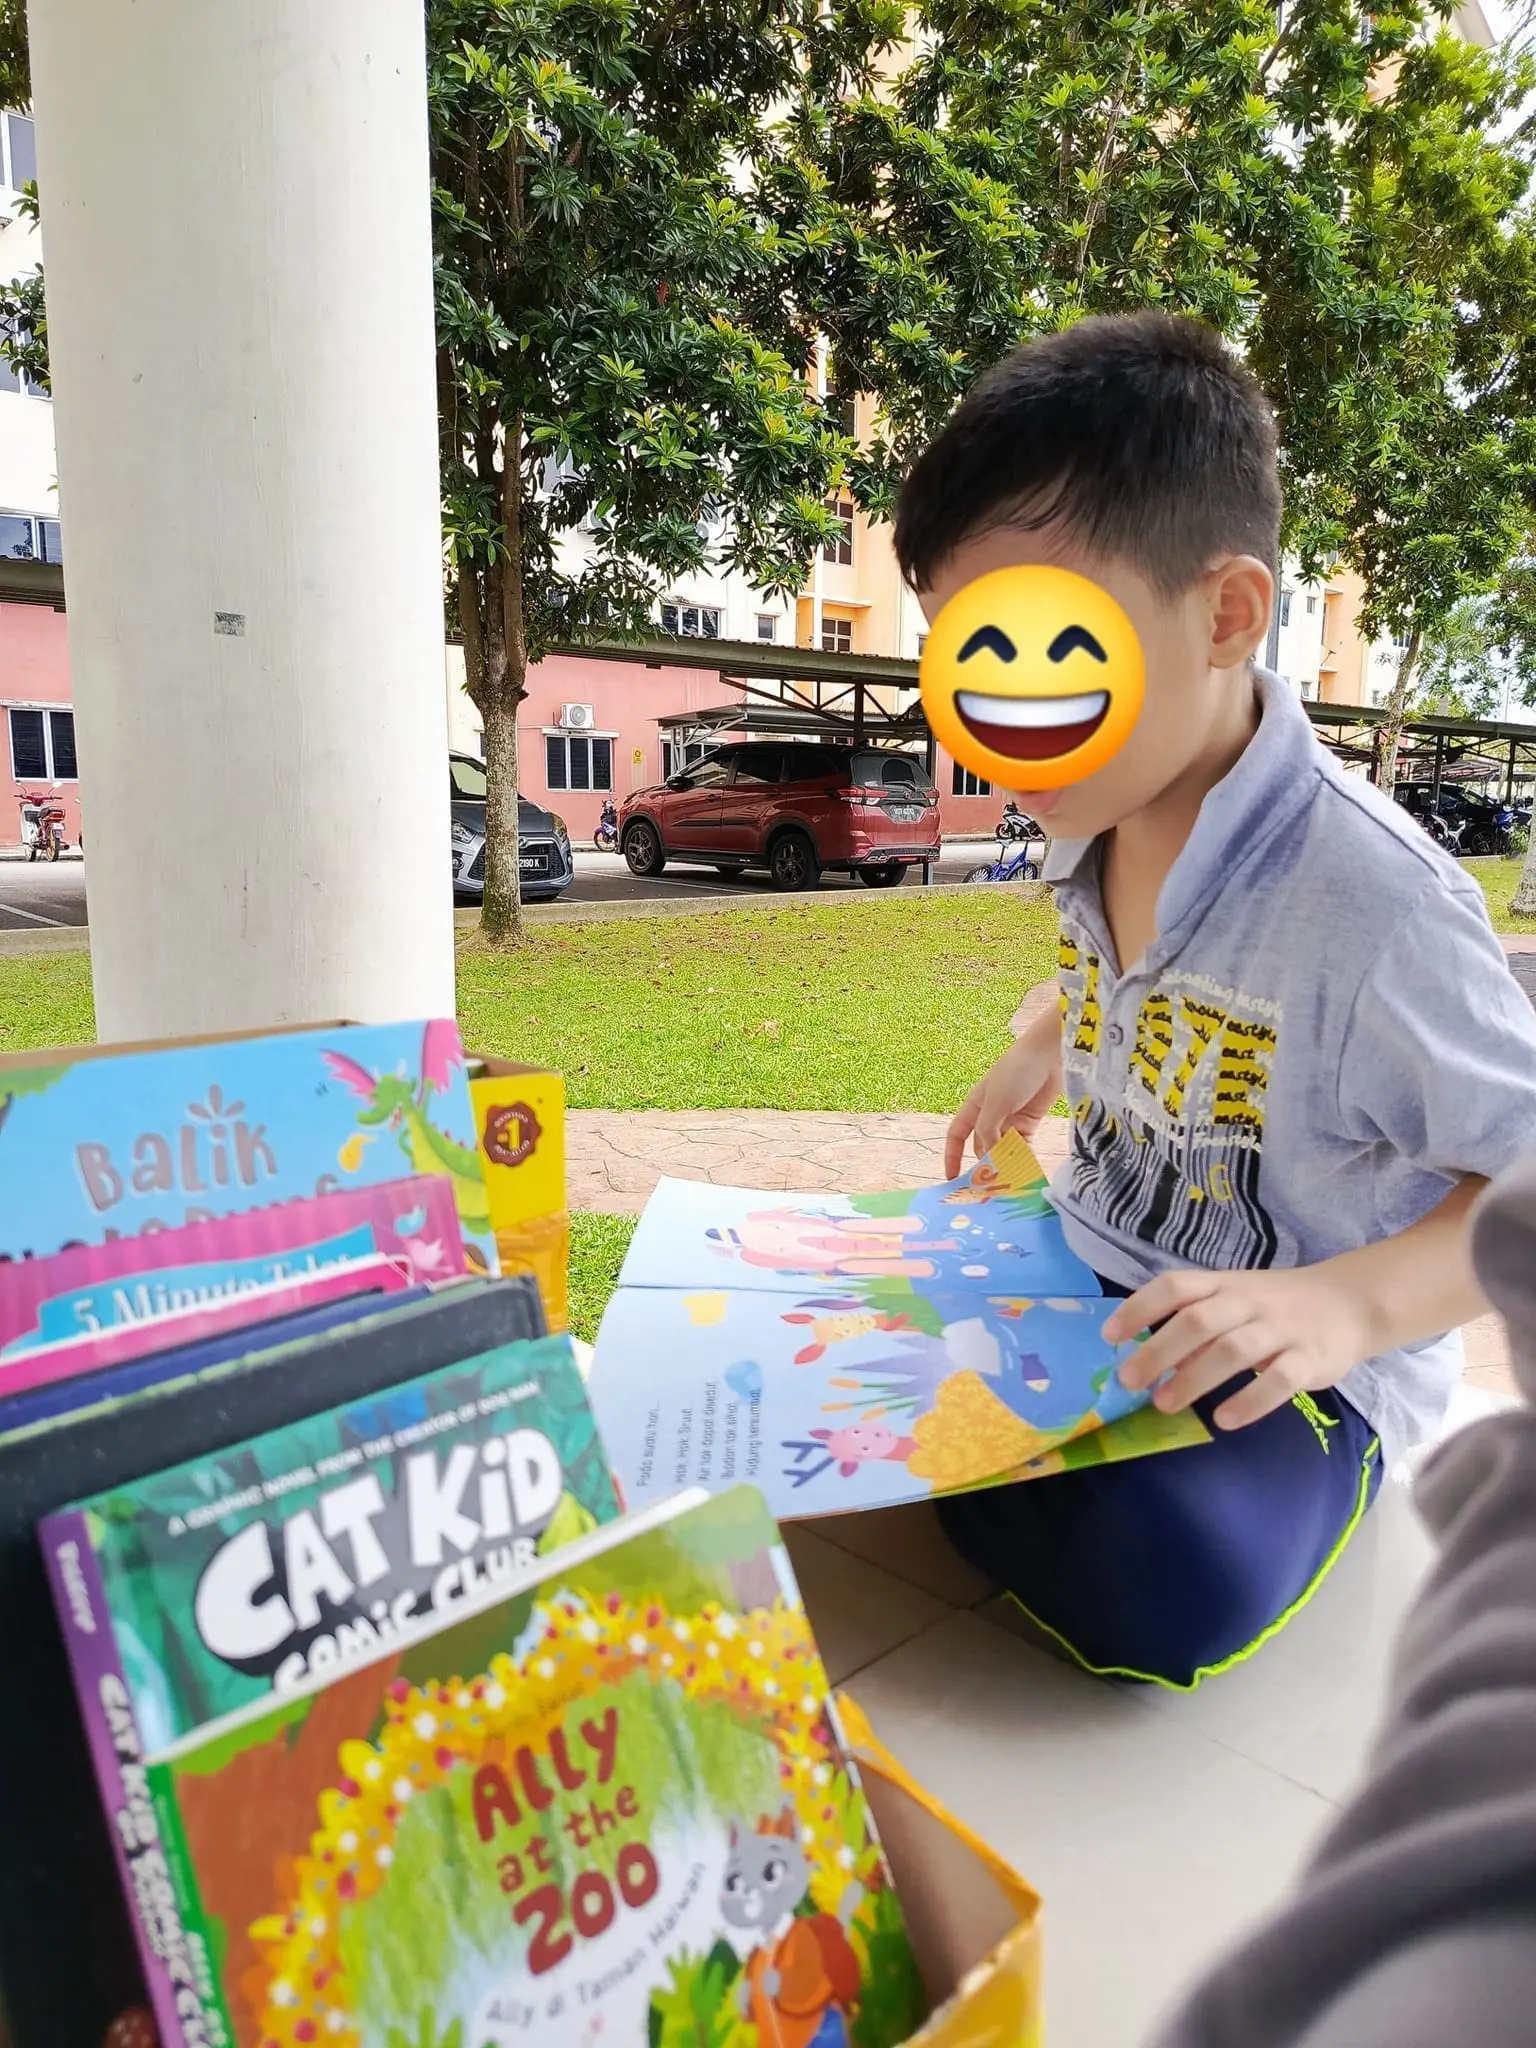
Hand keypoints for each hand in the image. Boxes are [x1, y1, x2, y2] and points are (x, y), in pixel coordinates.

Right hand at [945, 1004, 1062, 1179]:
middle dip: (985, 1165)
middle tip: (990, 1188)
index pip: (956, 1135)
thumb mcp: (996, 1103)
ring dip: (1006, 1164)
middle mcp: (990, 1115)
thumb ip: (988, 1131)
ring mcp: (1010, 1119)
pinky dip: (1023, 1157)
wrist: (1049, 1054)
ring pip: (1003, 1149)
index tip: (952, 1178)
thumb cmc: (1016, 1072)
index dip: (952, 1156)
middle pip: (982, 1146)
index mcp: (974, 1106)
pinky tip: (1026, 1170)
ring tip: (1010, 1182)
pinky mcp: (1030, 1122)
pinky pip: (1023, 1146)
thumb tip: (990, 1158)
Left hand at [1103, 1263, 1376, 1430]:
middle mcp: (1249, 1302)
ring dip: (1195, 1378)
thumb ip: (1195, 1328)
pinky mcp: (1310, 1358)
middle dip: (1158, 1351)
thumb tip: (1151, 1359)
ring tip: (1164, 1404)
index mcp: (1223, 1284)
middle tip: (1129, 1382)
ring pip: (1234, 1350)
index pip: (1175, 1286)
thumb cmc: (1274, 1306)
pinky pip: (1281, 1380)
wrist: (1349, 1302)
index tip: (1111, 1336)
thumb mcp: (1233, 1303)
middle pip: (1198, 1321)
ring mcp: (1281, 1329)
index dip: (1140, 1308)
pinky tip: (1226, 1420)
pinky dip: (1252, 1400)